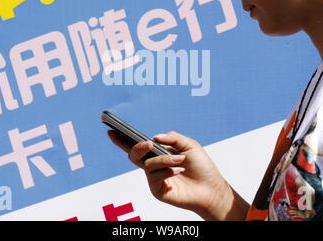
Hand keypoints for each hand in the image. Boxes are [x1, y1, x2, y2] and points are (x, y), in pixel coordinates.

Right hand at [107, 130, 246, 219]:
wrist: (211, 188)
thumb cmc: (201, 167)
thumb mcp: (189, 145)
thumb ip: (172, 138)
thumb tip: (154, 137)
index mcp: (158, 154)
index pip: (136, 146)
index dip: (122, 140)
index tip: (111, 130)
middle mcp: (153, 166)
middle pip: (133, 155)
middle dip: (137, 147)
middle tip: (147, 144)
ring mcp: (154, 178)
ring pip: (148, 164)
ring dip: (164, 159)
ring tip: (180, 160)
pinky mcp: (157, 190)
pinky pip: (154, 177)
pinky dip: (167, 171)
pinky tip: (178, 171)